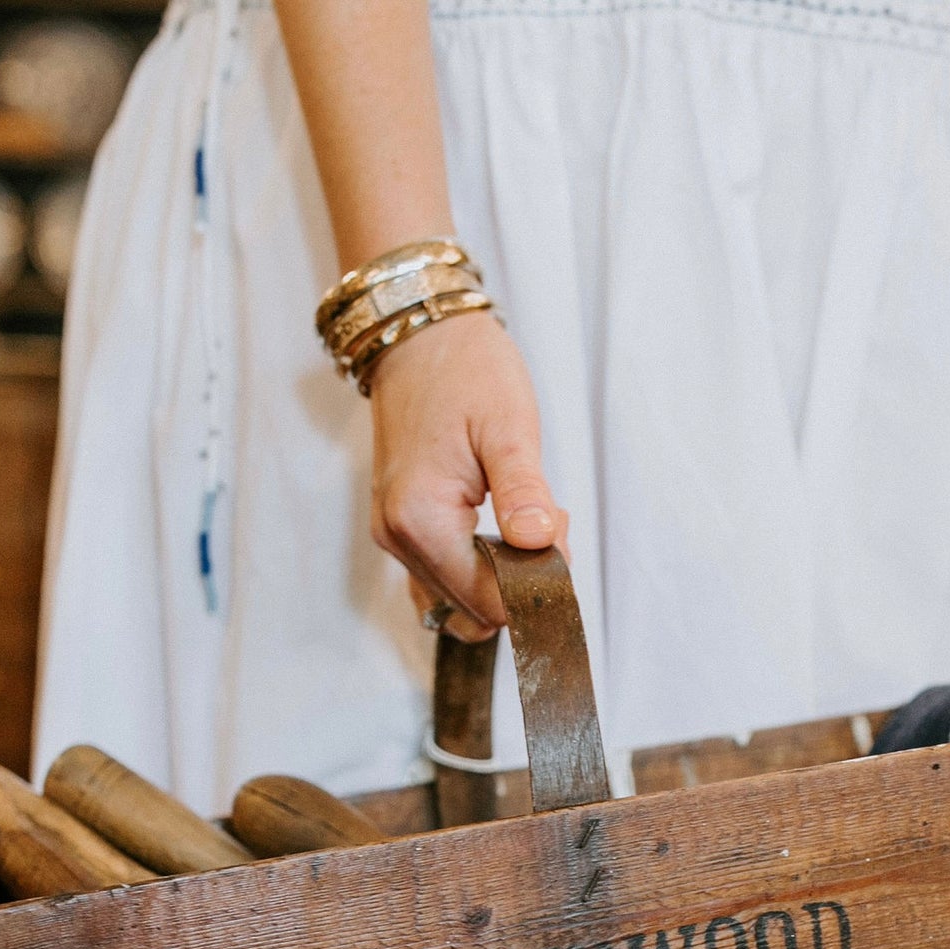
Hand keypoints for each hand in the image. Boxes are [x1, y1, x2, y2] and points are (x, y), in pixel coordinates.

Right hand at [368, 310, 564, 640]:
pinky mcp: (400, 529)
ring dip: (501, 579)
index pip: (490, 601)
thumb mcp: (509, 426)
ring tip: (521, 518)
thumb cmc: (465, 371)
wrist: (419, 337)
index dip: (536, 581)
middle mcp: (398, 538)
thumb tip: (539, 545)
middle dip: (522, 578)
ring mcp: (394, 537)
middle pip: (475, 609)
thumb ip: (523, 492)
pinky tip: (498, 533)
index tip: (554, 525)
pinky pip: (441, 581)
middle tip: (542, 514)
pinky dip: (477, 573)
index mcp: (421, 518)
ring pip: (459, 602)